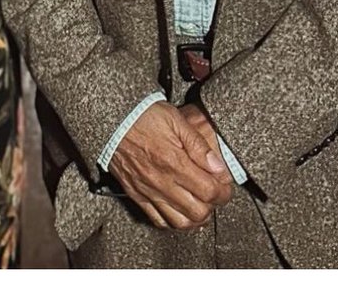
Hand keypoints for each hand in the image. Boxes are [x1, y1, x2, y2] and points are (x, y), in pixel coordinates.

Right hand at [108, 101, 232, 229]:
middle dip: (212, 207)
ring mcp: (148, 191)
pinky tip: (179, 211)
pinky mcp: (136, 194)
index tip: (225, 187)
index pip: (209, 192)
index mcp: (174, 162)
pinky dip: (172, 221)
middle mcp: (161, 181)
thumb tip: (217, 166)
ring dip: (194, 218)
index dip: (223, 193)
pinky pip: (157, 220)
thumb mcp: (176, 119)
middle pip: (197, 212)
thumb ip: (198, 144)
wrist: (112, 118)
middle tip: (214, 195)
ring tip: (200, 206)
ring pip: (178, 222)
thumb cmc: (143, 115)